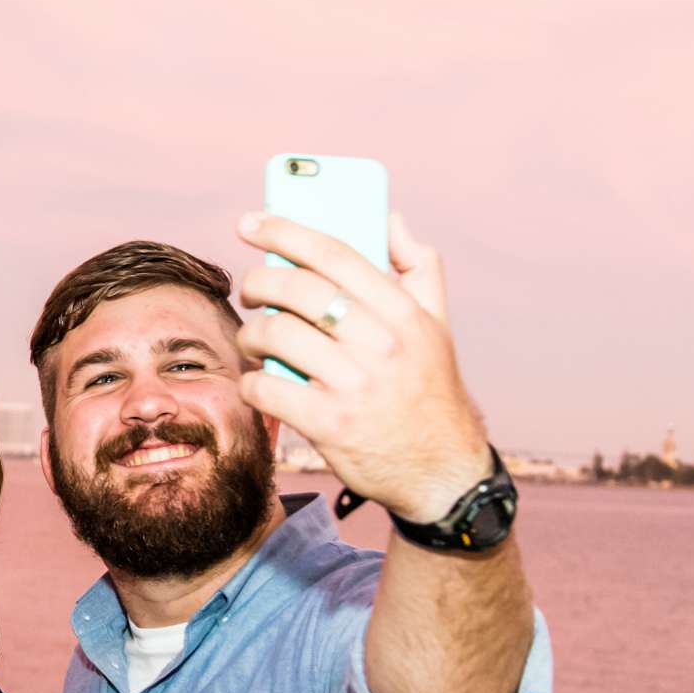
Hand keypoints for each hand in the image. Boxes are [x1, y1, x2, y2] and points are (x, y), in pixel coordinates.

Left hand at [233, 210, 490, 522]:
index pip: (335, 253)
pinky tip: (259, 381)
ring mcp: (354, 384)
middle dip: (259, 282)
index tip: (251, 223)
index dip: (285, 231)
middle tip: (250, 290)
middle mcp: (381, 343)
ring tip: (254, 339)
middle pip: (297, 289)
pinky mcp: (329, 424)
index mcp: (404, 312)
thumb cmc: (430, 390)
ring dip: (251, 333)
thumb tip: (391, 219)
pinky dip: (252, 381)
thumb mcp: (438, 326)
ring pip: (275, 334)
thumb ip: (420, 267)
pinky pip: (266, 386)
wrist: (443, 473)